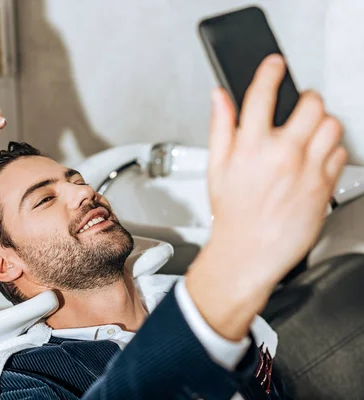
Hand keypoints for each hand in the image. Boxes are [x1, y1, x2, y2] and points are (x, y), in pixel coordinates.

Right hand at [186, 54, 346, 340]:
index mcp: (250, 147)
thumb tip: (220, 98)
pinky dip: (331, 149)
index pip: (262, 95)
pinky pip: (340, 152)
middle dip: (306, 100)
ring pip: (331, 125)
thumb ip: (220, 127)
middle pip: (310, 104)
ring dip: (322, 124)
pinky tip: (315, 159)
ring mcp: (307, 169)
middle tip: (300, 108)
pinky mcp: (325, 185)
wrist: (250, 252)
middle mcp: (282, 154)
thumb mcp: (216, 168)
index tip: (274, 65)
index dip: (270, 72)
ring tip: (310, 134)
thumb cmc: (232, 215)